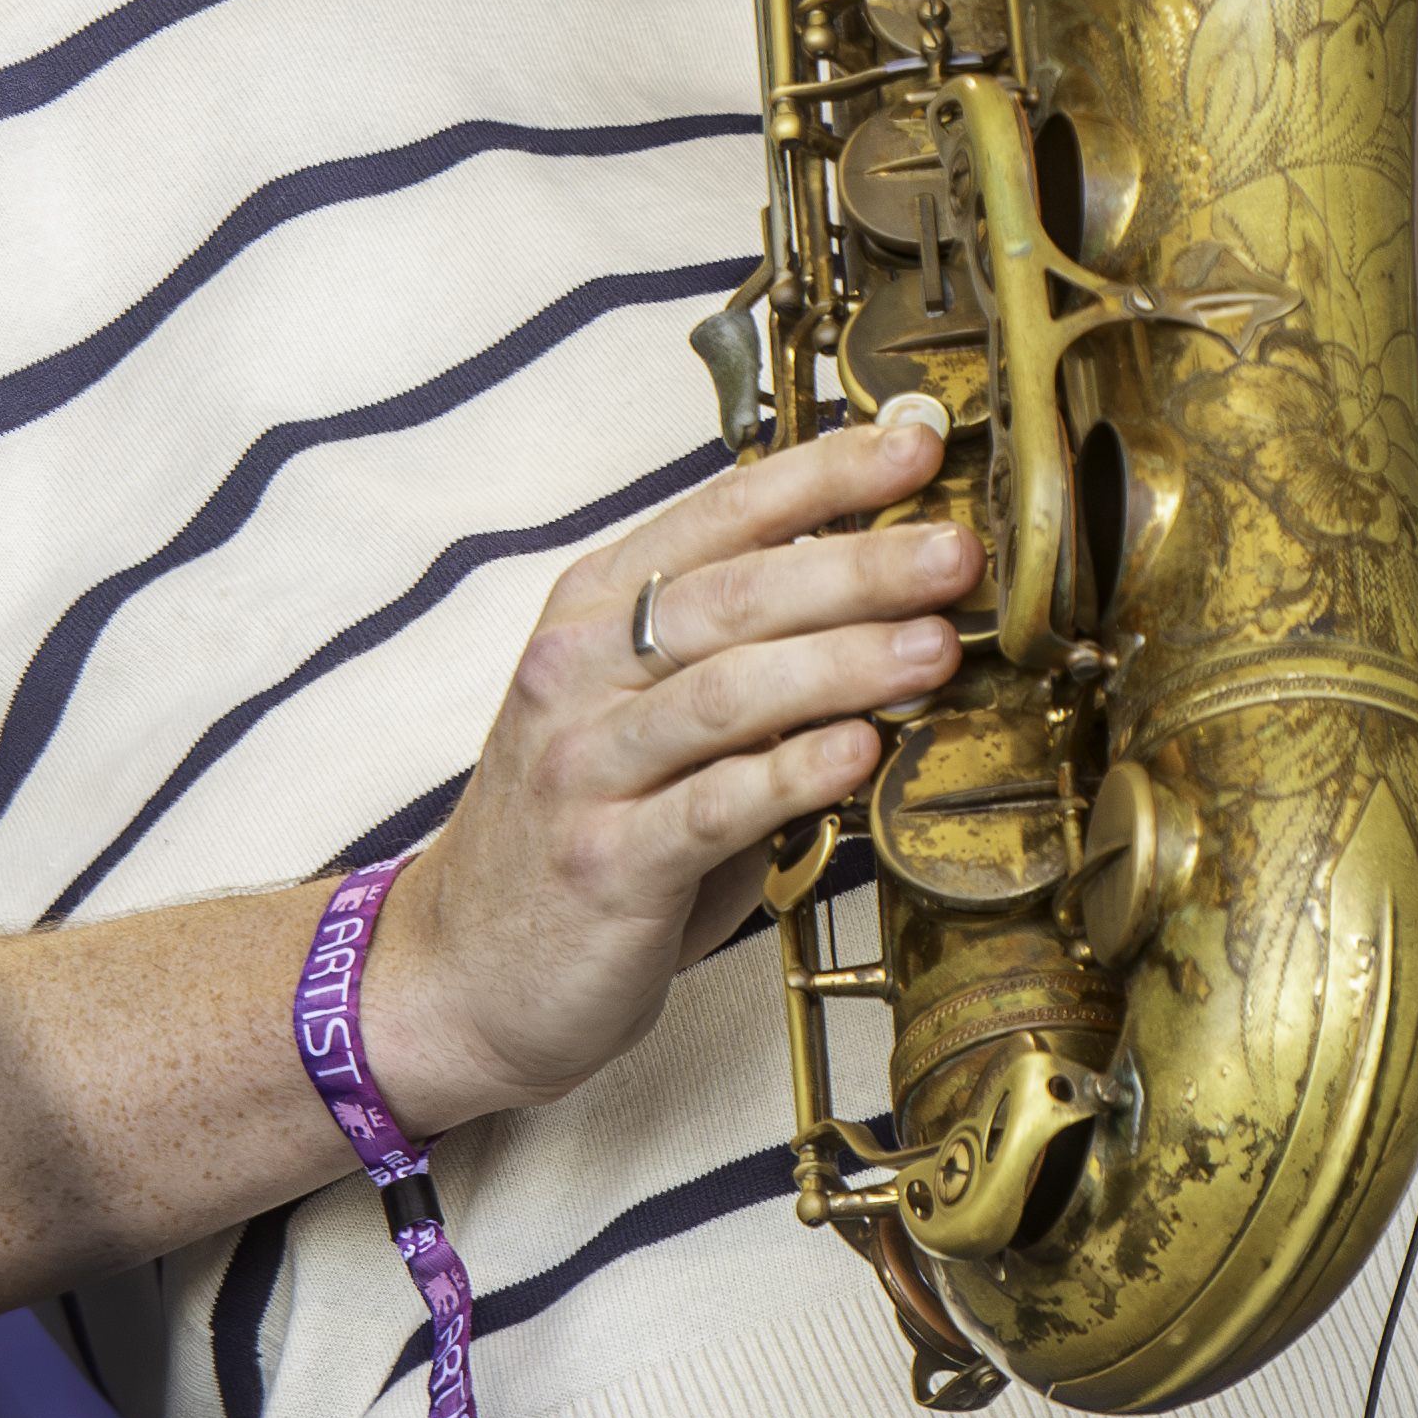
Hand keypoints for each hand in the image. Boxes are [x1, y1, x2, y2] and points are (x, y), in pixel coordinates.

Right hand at [359, 416, 979, 1125]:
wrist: (462, 971)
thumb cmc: (581, 826)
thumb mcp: (646, 711)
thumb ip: (746, 654)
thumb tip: (900, 598)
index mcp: (594, 612)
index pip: (720, 515)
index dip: (823, 474)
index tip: (916, 446)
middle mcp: (579, 674)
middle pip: (734, 595)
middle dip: (858, 565)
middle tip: (955, 554)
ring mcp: (585, 768)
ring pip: (726, 691)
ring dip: (844, 663)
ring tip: (936, 648)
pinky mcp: (605, 864)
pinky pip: (711, 806)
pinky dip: (793, 773)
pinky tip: (861, 753)